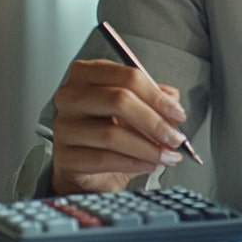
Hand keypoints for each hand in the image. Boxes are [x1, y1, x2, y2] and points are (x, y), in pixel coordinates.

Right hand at [49, 58, 190, 195]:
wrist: (87, 167)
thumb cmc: (108, 130)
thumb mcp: (134, 108)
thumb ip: (154, 99)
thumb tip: (173, 103)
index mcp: (88, 74)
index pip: (128, 76)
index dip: (158, 97)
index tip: (177, 113)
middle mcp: (71, 96)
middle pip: (119, 101)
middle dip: (155, 122)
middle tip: (175, 137)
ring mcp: (64, 126)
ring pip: (112, 134)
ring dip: (148, 147)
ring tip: (166, 155)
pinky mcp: (64, 157)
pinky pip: (103, 159)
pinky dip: (133, 163)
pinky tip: (149, 165)